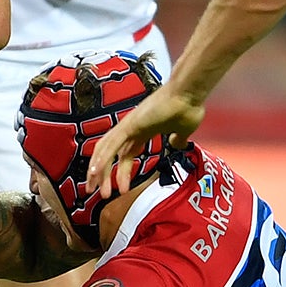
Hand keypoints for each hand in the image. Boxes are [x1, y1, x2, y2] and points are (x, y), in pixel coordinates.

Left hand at [85, 85, 204, 198]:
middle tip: (100, 193)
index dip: (121, 172)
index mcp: (142, 131)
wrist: (190, 93)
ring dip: (99, 171)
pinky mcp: (131, 124)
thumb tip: (177, 144)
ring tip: (96, 190)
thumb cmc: (188, 107)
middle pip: (110, 154)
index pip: (124, 154)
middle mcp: (131, 128)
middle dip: (103, 174)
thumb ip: (178, 139)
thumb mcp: (184, 130)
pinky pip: (112, 144)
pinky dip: (102, 159)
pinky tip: (95, 172)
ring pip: (106, 150)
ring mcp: (129, 125)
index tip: (122, 189)